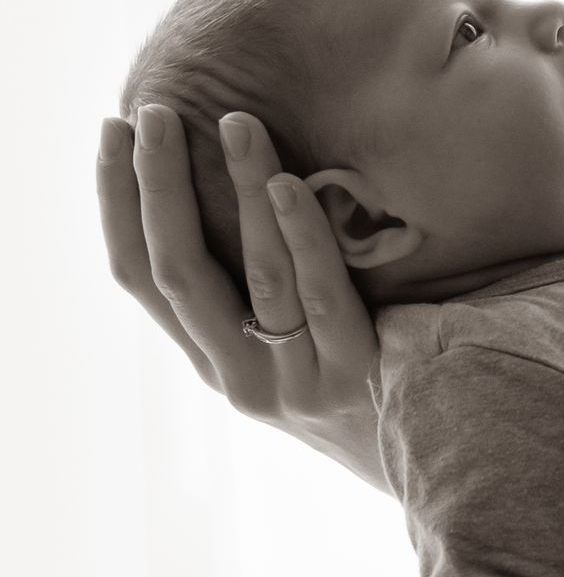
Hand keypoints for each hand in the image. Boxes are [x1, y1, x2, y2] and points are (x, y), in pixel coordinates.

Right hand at [98, 104, 386, 486]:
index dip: (119, 203)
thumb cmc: (360, 382)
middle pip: (178, 272)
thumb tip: (225, 183)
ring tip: (233, 122)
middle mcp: (239, 376)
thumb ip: (253, 291)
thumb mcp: (287, 347)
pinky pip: (320, 295)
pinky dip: (300, 235)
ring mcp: (295, 380)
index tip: (115, 130)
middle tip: (154, 115)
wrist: (435, 461)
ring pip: (252, 275)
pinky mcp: (355, 374)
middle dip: (158, 186)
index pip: (141, 278)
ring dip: (238, 190)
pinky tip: (289, 184)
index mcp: (212, 360)